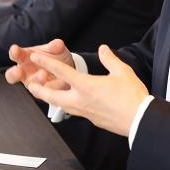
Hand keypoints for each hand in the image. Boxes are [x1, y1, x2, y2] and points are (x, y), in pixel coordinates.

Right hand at [4, 38, 72, 88]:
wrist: (67, 72)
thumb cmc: (56, 59)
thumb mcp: (57, 50)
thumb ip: (56, 47)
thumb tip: (58, 43)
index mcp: (23, 57)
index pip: (15, 54)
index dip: (14, 52)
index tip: (15, 49)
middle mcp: (24, 72)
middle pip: (12, 75)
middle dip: (14, 73)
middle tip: (19, 70)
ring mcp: (32, 83)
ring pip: (29, 84)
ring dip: (36, 80)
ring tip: (44, 74)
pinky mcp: (42, 93)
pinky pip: (42, 93)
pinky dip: (49, 88)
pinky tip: (56, 84)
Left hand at [18, 45, 147, 137]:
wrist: (140, 120)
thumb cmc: (132, 97)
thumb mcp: (122, 72)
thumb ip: (109, 59)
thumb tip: (103, 49)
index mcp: (86, 86)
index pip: (61, 71)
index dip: (46, 62)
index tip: (35, 57)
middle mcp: (80, 100)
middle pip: (52, 96)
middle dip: (38, 90)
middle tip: (29, 85)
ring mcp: (84, 112)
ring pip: (60, 105)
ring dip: (50, 99)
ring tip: (44, 94)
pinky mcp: (91, 120)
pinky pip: (73, 111)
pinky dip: (65, 105)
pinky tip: (67, 102)